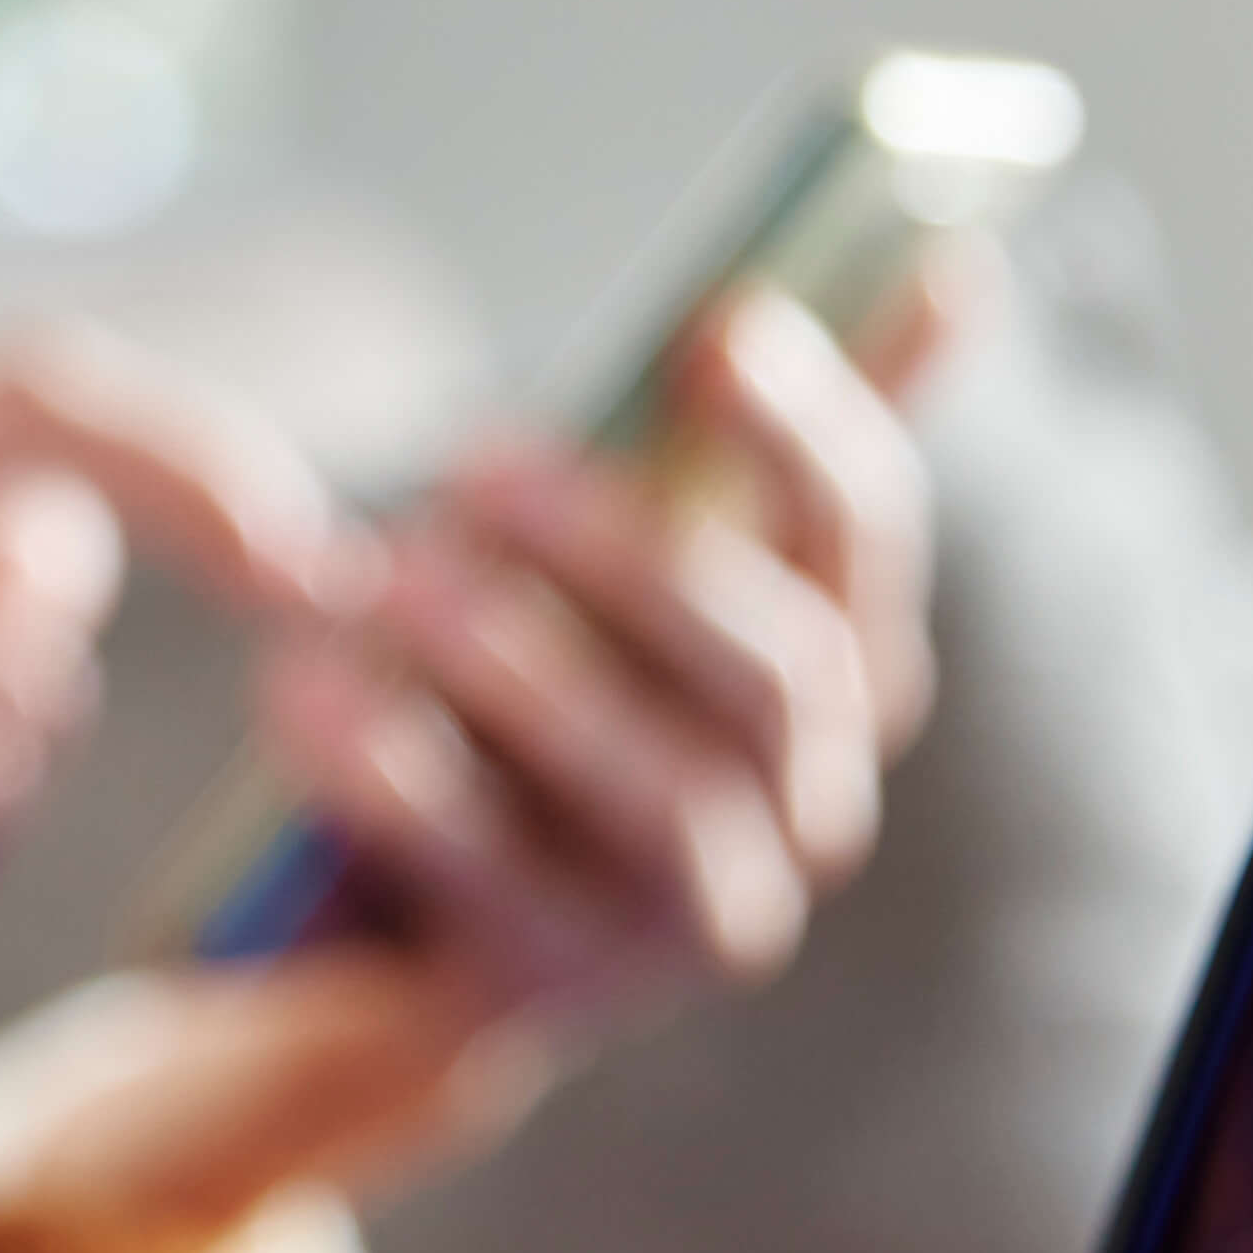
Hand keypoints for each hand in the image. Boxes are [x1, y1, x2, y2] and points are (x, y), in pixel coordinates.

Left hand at [259, 259, 970, 1039]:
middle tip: (470, 460)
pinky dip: (393, 770)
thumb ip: (745, 438)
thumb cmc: (517, 694)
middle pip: (772, 670)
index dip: (807, 431)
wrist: (380, 927)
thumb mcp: (615, 558)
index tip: (719, 325)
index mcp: (835, 681)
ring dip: (509, 663)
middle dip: (623, 553)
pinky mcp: (558, 983)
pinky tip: (301, 686)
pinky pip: (489, 871)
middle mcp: (803, 808)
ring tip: (374, 574)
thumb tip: (951, 269)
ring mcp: (693, 915)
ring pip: (651, 782)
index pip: (865, 542)